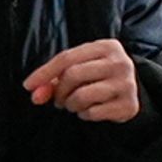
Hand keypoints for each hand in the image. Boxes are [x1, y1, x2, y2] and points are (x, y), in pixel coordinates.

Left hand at [23, 38, 141, 123]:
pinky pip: (92, 113)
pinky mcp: (128, 105)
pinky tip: (90, 110)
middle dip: (59, 91)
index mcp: (107, 46)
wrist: (132, 94)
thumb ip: (54, 79)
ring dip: (70, 104)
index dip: (44, 73)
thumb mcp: (79, 70)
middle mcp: (120, 62)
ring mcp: (127, 84)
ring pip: (81, 96)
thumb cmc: (99, 78)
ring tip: (75, 104)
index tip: (28, 86)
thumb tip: (34, 93)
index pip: (66, 58)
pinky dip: (84, 114)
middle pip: (72, 75)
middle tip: (59, 99)